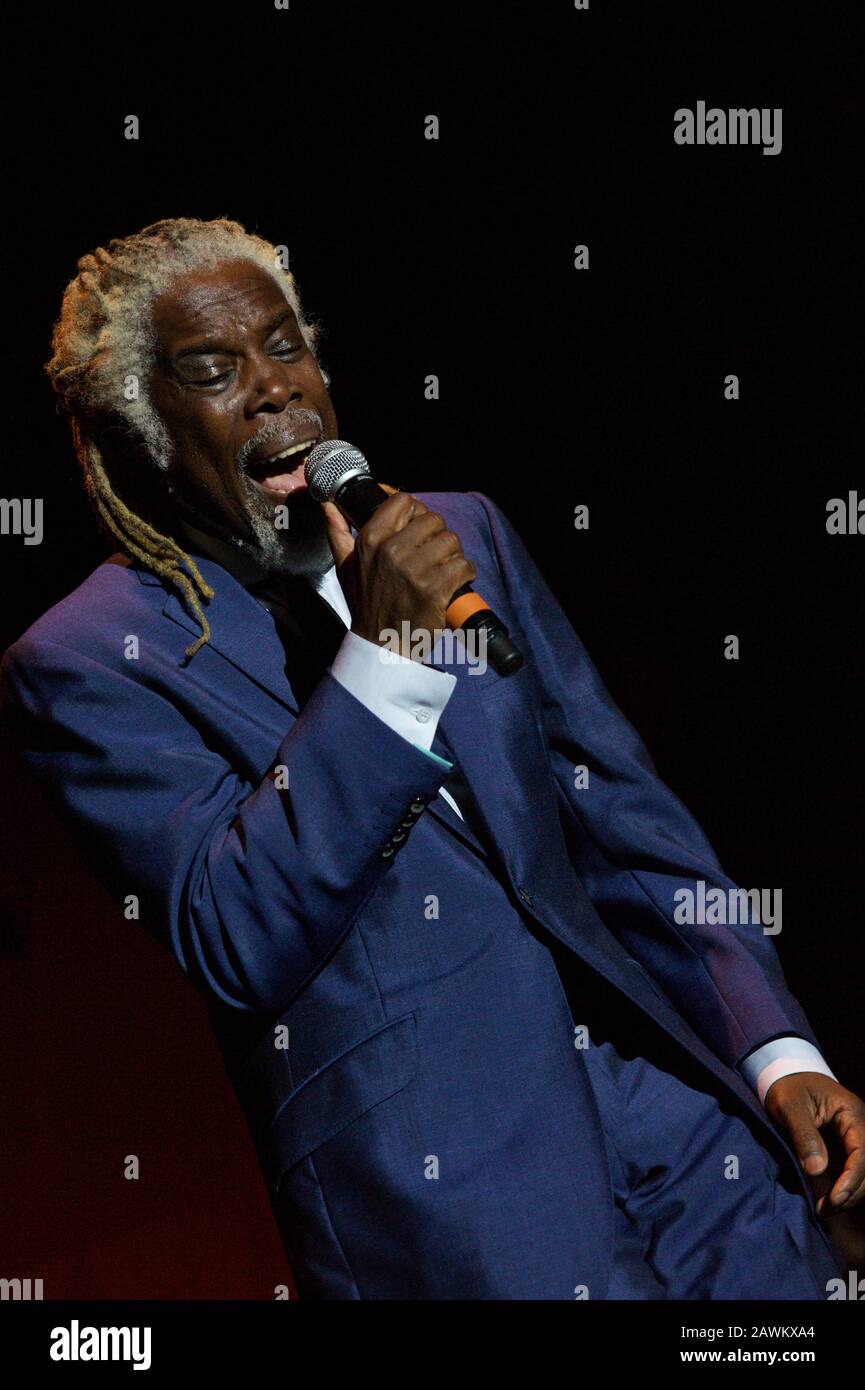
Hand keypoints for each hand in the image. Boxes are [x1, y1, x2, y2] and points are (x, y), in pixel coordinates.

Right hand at [321, 484, 475, 660]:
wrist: (381, 645)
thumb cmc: (365, 604)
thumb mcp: (345, 567)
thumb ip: (337, 532)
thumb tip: (328, 505)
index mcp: (371, 539)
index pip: (405, 500)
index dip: (415, 511)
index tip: (416, 527)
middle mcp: (392, 550)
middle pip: (433, 519)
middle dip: (436, 535)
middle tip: (431, 555)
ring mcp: (414, 570)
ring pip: (451, 541)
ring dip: (452, 555)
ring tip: (442, 569)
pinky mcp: (435, 588)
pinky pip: (463, 565)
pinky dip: (464, 574)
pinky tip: (452, 584)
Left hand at [765, 1072, 864, 1214]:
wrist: (787, 1077)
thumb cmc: (789, 1088)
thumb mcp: (789, 1106)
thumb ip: (804, 1135)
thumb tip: (816, 1170)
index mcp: (852, 1113)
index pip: (863, 1152)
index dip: (852, 1178)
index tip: (835, 1199)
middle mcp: (860, 1129)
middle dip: (850, 1192)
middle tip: (825, 1209)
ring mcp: (855, 1141)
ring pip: (863, 1176)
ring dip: (848, 1195)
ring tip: (823, 1209)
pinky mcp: (845, 1151)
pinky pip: (852, 1174)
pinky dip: (842, 1190)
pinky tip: (825, 1203)